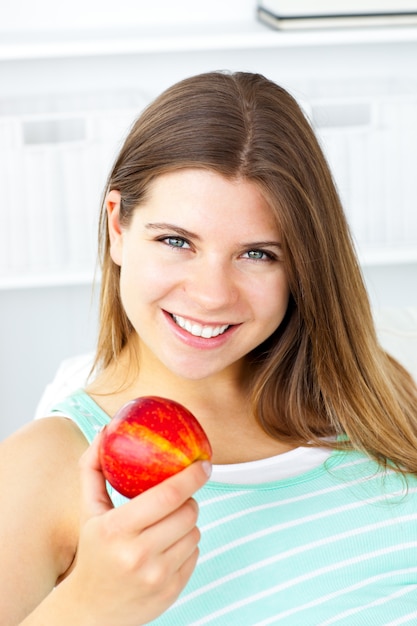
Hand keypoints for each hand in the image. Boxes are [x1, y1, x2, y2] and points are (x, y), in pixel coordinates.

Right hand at [64, 432, 210, 625]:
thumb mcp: (88, 510)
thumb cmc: (93, 549)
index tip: (204, 464)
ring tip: (166, 525)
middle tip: (179, 497)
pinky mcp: (171, 591)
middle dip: (189, 499)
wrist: (91, 610)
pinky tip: (167, 548)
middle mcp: (137, 555)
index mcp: (117, 529)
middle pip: (187, 513)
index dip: (191, 476)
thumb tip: (104, 430)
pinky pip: (196, 553)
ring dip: (187, 523)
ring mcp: (156, 576)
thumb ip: (93, 468)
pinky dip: (187, 544)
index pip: (167, 495)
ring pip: (195, 532)